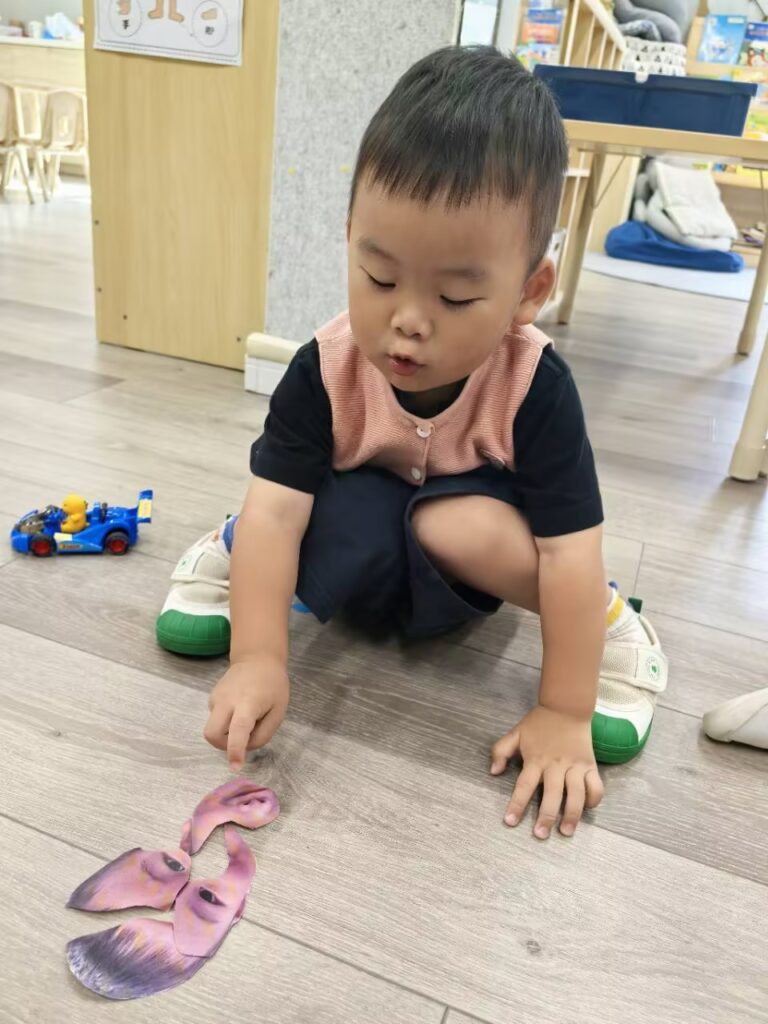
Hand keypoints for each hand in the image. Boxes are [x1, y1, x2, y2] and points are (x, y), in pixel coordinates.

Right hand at [204, 656, 289, 771]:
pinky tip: (239, 710)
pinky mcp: (212, 697)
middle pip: (211, 733)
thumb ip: (263, 734)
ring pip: (212, 727)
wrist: (257, 658)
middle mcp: (226, 700)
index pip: (238, 730)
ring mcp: (216, 698)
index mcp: (248, 703)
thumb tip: (244, 748)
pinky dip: (226, 723)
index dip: (235, 750)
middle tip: (241, 741)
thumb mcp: (278, 712)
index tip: (235, 767)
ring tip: (246, 719)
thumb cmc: (273, 686)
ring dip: (226, 733)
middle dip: (222, 746)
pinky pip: (216, 719)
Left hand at [490, 704, 602, 838]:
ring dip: (572, 815)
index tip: (510, 822)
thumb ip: (501, 751)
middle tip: (540, 835)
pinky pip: (595, 786)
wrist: (566, 707)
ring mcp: (575, 766)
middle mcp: (556, 765)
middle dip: (546, 817)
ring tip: (566, 831)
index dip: (517, 804)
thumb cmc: (539, 723)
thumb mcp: (516, 733)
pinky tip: (587, 810)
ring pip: (576, 794)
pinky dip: (594, 800)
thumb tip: (493, 772)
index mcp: (536, 759)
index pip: (524, 785)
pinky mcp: (590, 766)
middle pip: (552, 795)